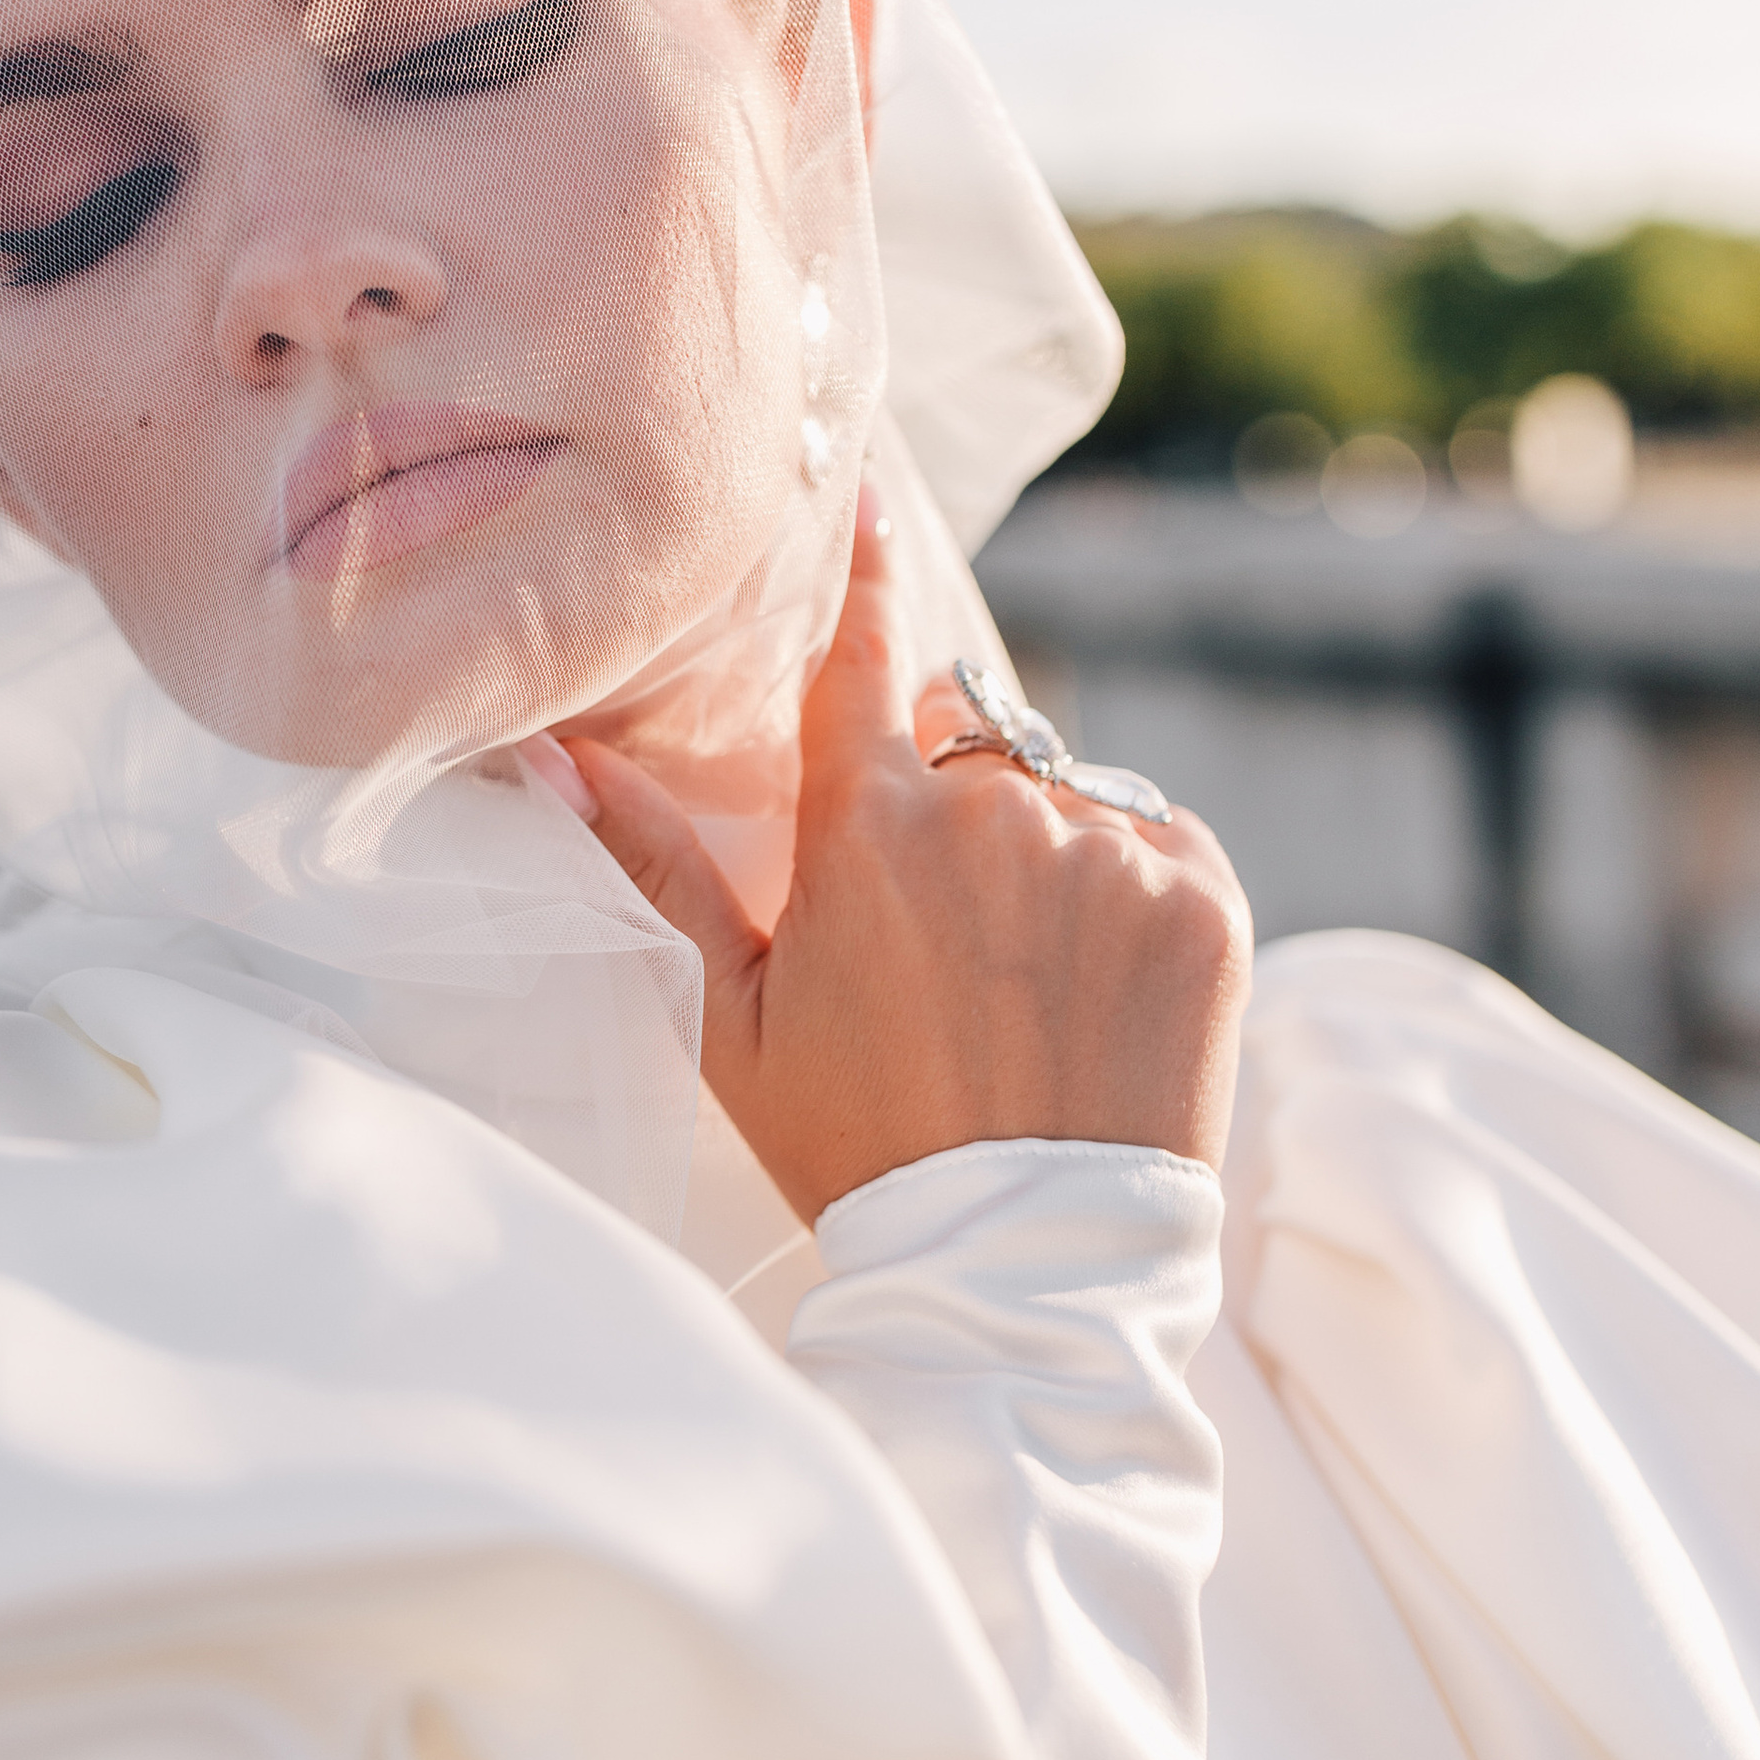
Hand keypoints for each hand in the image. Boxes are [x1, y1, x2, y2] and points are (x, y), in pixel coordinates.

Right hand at [564, 505, 1252, 1222]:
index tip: (866, 495)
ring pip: (1064, 798)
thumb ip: (656, 869)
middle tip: (939, 937)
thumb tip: (554, 758)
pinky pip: (1158, 842)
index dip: (862, 571)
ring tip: (1022, 985)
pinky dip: (1133, 892)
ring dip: (1044, 853)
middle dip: (950, 799)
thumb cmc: (859, 1144)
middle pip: (967, 743)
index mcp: (869, 827)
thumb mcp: (734, 1018)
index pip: (861, 657)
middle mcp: (994, 810)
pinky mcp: (1205, 898)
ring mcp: (1110, 850)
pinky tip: (1095, 989)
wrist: (1027, 1264)